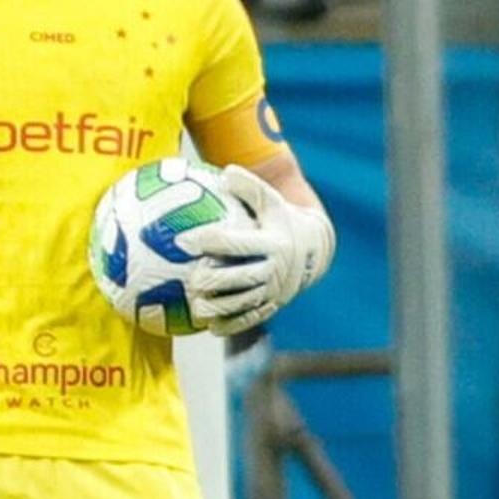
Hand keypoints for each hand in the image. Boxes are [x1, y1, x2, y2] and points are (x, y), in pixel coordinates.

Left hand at [189, 161, 336, 336]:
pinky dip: (231, 325)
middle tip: (190, 279)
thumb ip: (249, 187)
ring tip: (195, 307)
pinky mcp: (273, 306)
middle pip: (240, 278)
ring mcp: (275, 291)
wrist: (314, 249)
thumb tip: (225, 171)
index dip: (210, 241)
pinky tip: (209, 328)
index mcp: (272, 243)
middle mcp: (275, 269)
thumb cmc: (282, 218)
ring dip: (219, 308)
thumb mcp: (271, 200)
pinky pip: (251, 319)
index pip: (237, 243)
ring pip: (244, 303)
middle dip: (214, 280)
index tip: (183, 240)